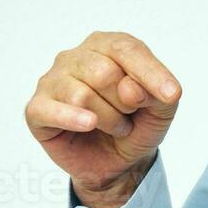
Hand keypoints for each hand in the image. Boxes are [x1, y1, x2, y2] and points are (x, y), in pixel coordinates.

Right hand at [24, 31, 182, 207]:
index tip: (171, 95)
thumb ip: (156, 94)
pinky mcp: (37, 108)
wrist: (116, 162)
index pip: (127, 48)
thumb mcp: (162, 109)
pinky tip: (89, 124)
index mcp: (108, 45)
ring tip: (114, 125)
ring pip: (82, 95)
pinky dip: (72, 118)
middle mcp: (76, 56)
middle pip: (104, 72)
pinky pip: (50, 110)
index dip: (150, 72)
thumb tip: (130, 88)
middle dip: (126, 103)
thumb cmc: (137, 124)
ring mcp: (53, 81)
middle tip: (129, 115)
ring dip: (108, 119)